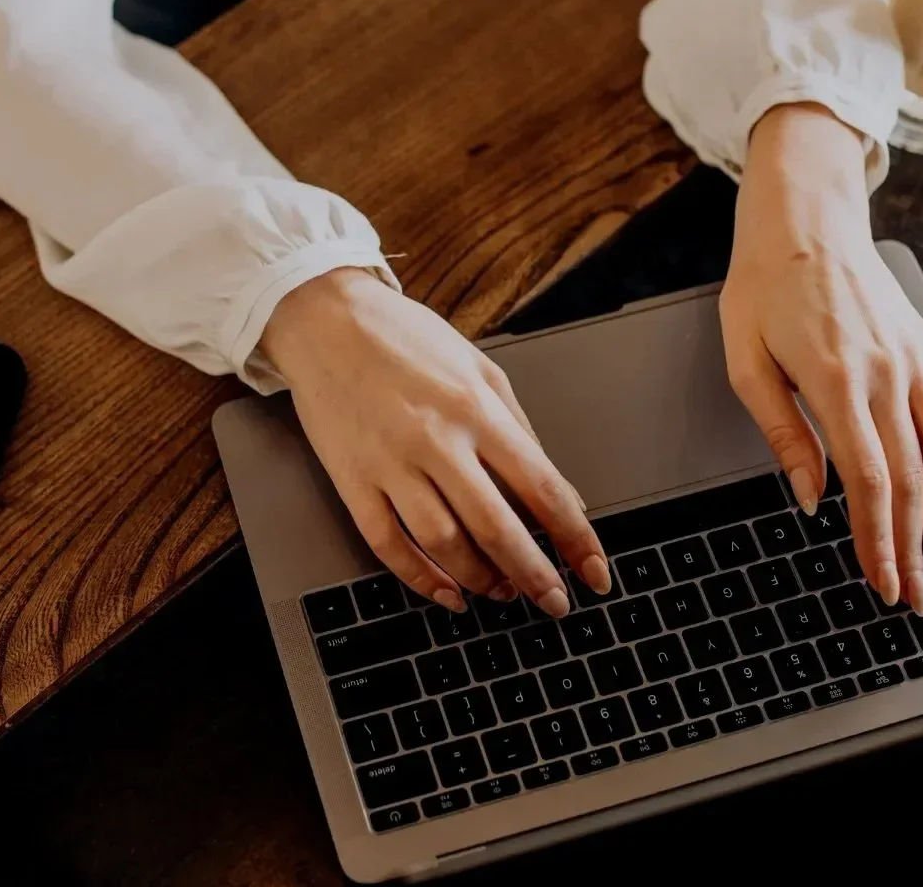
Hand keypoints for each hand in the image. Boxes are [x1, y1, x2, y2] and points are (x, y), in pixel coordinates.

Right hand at [260, 268, 608, 617]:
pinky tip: (446, 592)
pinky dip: (420, 578)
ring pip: (443, 544)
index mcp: (477, 409)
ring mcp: (390, 463)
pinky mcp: (352, 481)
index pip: (542, 488)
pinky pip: (388, 544)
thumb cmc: (407, 340)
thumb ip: (521, 430)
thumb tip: (561, 492)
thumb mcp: (480, 368)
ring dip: (480, 580)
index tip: (594, 572)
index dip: (576, 538)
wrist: (327, 320)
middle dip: (534, 575)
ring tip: (502, 592)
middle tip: (555, 602)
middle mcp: (436, 439)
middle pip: (496, 527)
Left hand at [720, 104, 922, 614]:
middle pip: (911, 479)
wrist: (805, 221)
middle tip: (912, 595)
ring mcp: (913, 360)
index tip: (879, 580)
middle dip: (913, 546)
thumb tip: (812, 498)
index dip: (877, 539)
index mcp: (836, 381)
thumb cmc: (762, 289)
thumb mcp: (746, 362)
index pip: (868, 481)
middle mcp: (886, 374)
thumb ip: (781, 433)